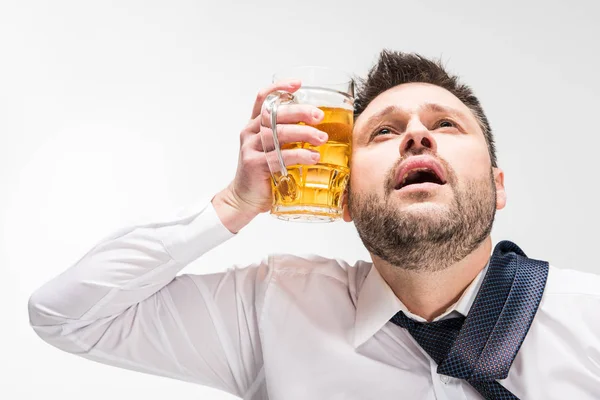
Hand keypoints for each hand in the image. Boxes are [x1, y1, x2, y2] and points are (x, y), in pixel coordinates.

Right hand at [216, 80, 327, 228]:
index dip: (279, 87)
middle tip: (319, 116)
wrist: (244, 199)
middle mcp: (250, 133)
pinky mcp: (253, 164)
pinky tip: (313, 158)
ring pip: (278, 133)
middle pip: (274, 113)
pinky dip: (299, 156)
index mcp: (254, 125)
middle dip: (300, 112)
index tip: (298, 83)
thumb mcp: (273, 151)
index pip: (263, 99)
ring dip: (303, 134)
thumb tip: (319, 129)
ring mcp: (250, 148)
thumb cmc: (264, 174)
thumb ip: (287, 139)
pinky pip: (279, 156)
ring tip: (322, 139)